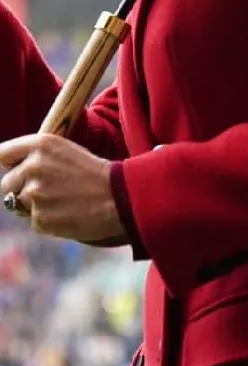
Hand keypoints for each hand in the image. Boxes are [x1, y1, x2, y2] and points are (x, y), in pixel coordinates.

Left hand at [0, 134, 125, 241]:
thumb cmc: (94, 172)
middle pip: (7, 184)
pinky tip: (67, 213)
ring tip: (62, 202)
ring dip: (35, 207)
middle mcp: (33, 166)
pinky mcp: (40, 218)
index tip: (14, 171)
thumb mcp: (65, 151)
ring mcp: (34, 194)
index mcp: (40, 144)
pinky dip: (47, 221)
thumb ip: (37, 157)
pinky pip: (34, 222)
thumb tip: (12, 170)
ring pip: (19, 205)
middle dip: (20, 189)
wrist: (118, 196)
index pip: (3, 154)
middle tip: (46, 191)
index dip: (10, 165)